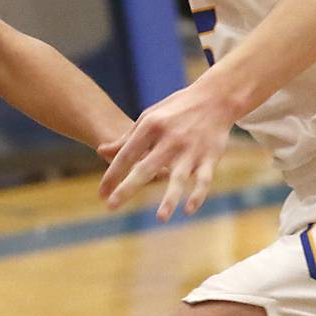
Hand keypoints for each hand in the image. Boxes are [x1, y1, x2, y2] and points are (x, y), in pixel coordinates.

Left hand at [100, 82, 234, 219]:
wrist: (215, 97)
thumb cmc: (175, 110)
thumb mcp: (149, 117)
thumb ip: (127, 138)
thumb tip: (100, 151)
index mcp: (151, 126)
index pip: (127, 154)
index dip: (112, 174)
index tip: (101, 194)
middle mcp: (170, 139)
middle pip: (145, 168)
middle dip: (127, 188)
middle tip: (111, 206)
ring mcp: (191, 149)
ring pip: (179, 178)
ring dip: (170, 199)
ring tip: (160, 218)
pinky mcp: (211, 156)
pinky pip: (204, 180)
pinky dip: (198, 195)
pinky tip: (188, 210)